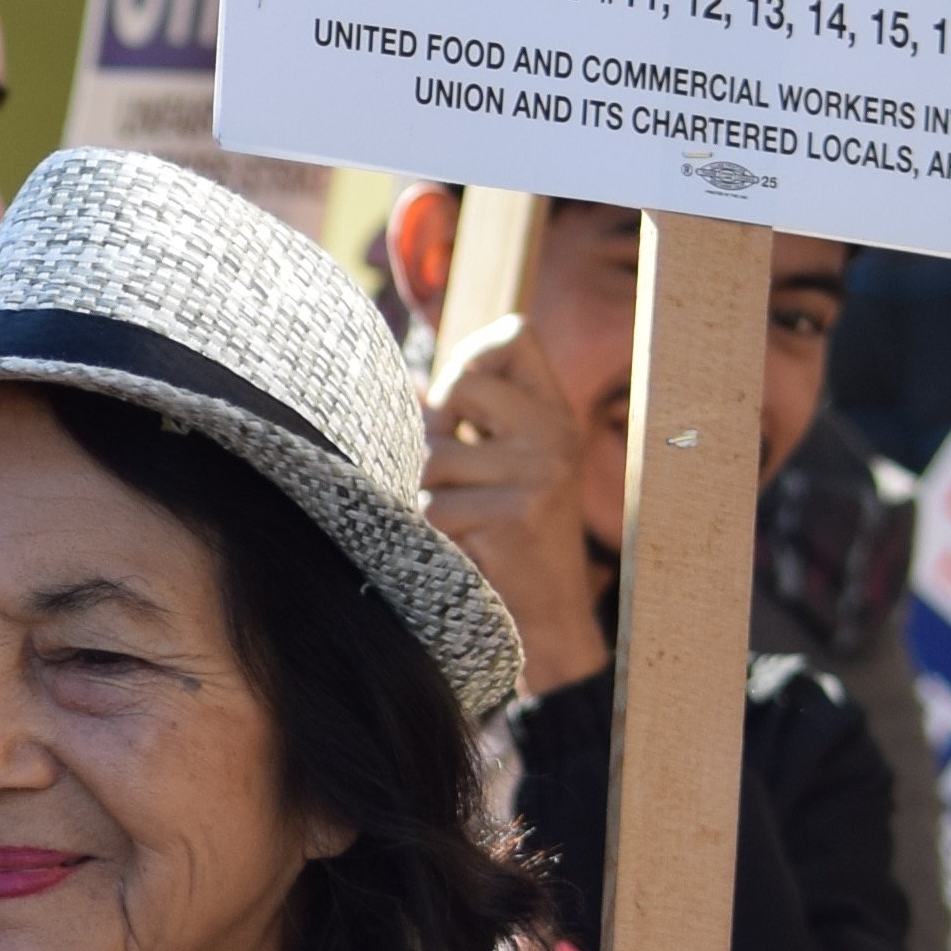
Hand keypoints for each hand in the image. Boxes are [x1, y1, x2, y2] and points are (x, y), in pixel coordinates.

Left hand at [420, 315, 608, 695]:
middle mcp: (556, 435)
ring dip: (425, 491)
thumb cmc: (509, 536)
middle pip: (461, 383)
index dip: (473, 355)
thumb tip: (394, 379)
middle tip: (451, 472)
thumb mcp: (499, 463)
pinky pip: (433, 504)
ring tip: (460, 519)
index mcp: (555, 414)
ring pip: (431, 454)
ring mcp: (538, 473)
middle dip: (435, 427)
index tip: (460, 404)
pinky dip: (430, 529)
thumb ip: (460, 419)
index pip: (516, 334)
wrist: (547, 617)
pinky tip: (461, 545)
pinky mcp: (512, 512)